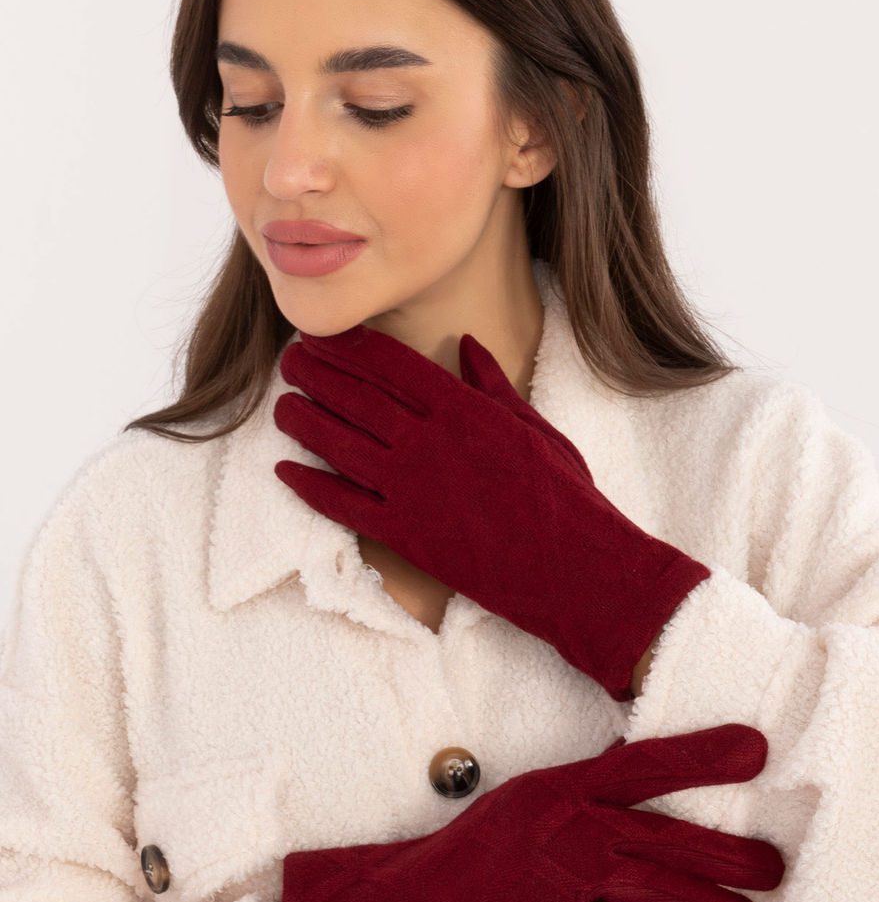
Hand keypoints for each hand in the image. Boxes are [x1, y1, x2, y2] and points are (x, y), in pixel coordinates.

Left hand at [273, 324, 710, 700]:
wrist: (575, 568)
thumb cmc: (565, 495)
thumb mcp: (534, 426)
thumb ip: (492, 385)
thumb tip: (467, 345)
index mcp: (463, 408)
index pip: (391, 363)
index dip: (350, 345)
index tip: (325, 333)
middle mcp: (429, 442)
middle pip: (354, 396)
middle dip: (315, 372)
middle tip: (288, 359)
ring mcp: (412, 489)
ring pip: (338, 445)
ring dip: (302, 422)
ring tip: (281, 407)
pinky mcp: (404, 535)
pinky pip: (342, 506)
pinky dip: (309, 487)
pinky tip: (285, 471)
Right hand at [280, 722, 784, 901]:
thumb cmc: (485, 845)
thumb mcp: (534, 796)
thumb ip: (591, 792)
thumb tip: (644, 781)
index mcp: (564, 785)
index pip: (644, 763)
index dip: (702, 756)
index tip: (756, 748)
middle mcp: (571, 828)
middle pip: (668, 838)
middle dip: (730, 854)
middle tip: (776, 864)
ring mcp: (567, 881)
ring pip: (660, 892)